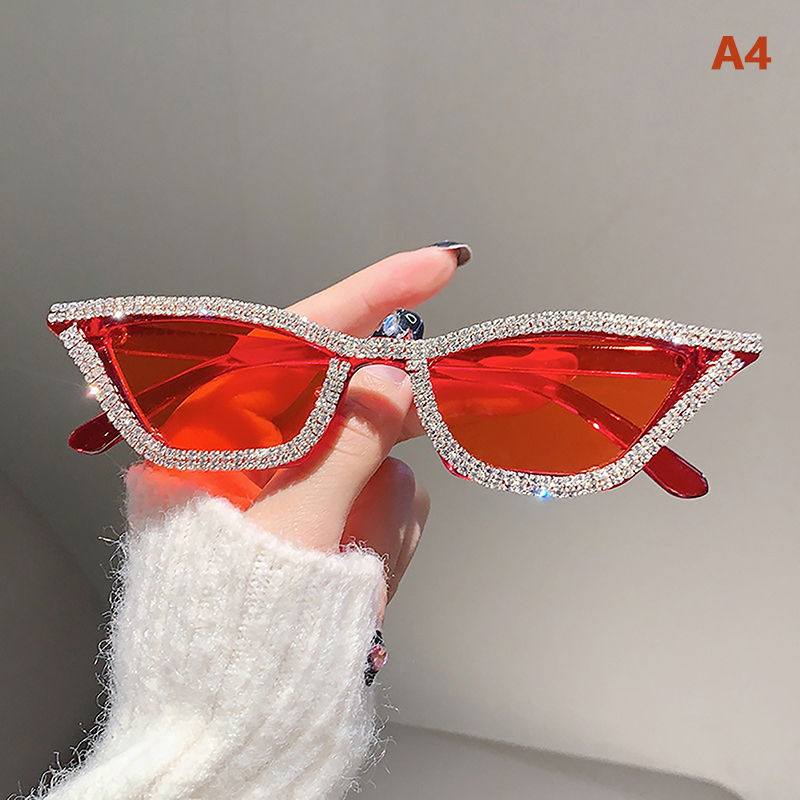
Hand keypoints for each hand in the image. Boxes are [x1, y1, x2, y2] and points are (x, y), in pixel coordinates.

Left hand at [152, 245, 463, 615]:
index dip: (372, 295)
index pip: (298, 337)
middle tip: (427, 426)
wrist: (234, 718)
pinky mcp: (325, 519)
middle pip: (349, 398)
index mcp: (218, 434)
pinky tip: (358, 575)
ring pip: (379, 458)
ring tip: (354, 563)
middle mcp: (256, 450)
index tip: (440, 264)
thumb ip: (348, 446)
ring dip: (379, 508)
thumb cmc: (237, 625)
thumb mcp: (296, 529)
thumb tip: (393, 379)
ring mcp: (297, 485)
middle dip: (390, 425)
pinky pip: (383, 502)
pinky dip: (381, 535)